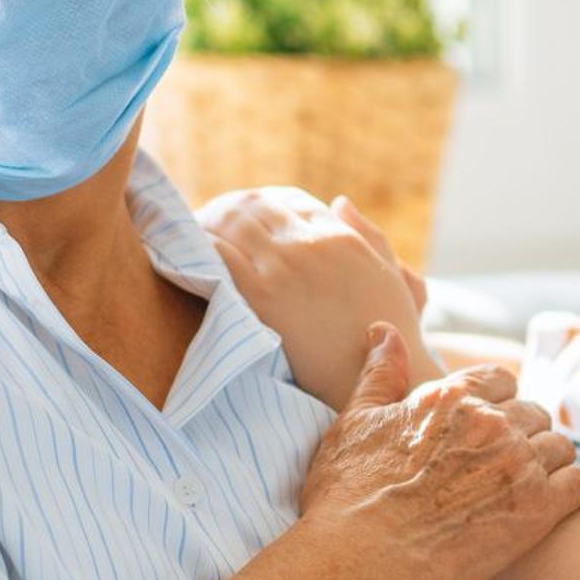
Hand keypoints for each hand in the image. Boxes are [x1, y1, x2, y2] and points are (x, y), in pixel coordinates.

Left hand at [206, 188, 429, 398]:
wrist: (374, 380)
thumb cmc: (389, 337)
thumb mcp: (393, 278)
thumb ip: (368, 235)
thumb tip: (341, 201)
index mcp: (341, 237)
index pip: (291, 200)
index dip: (263, 203)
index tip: (243, 213)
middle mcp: (311, 244)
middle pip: (256, 206)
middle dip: (228, 209)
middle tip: (204, 219)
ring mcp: (285, 268)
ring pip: (232, 223)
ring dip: (207, 222)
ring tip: (187, 232)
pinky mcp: (261, 296)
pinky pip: (220, 255)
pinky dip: (199, 247)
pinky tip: (186, 252)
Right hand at [290, 340, 579, 579]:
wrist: (367, 558)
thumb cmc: (351, 493)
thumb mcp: (356, 421)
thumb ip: (380, 373)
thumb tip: (384, 330)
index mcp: (451, 397)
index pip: (501, 379)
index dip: (497, 400)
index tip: (487, 423)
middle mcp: (492, 423)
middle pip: (534, 412)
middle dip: (523, 433)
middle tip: (503, 463)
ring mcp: (519, 465)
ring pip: (559, 447)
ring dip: (548, 463)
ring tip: (526, 486)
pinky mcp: (538, 509)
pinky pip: (579, 485)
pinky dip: (571, 492)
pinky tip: (553, 506)